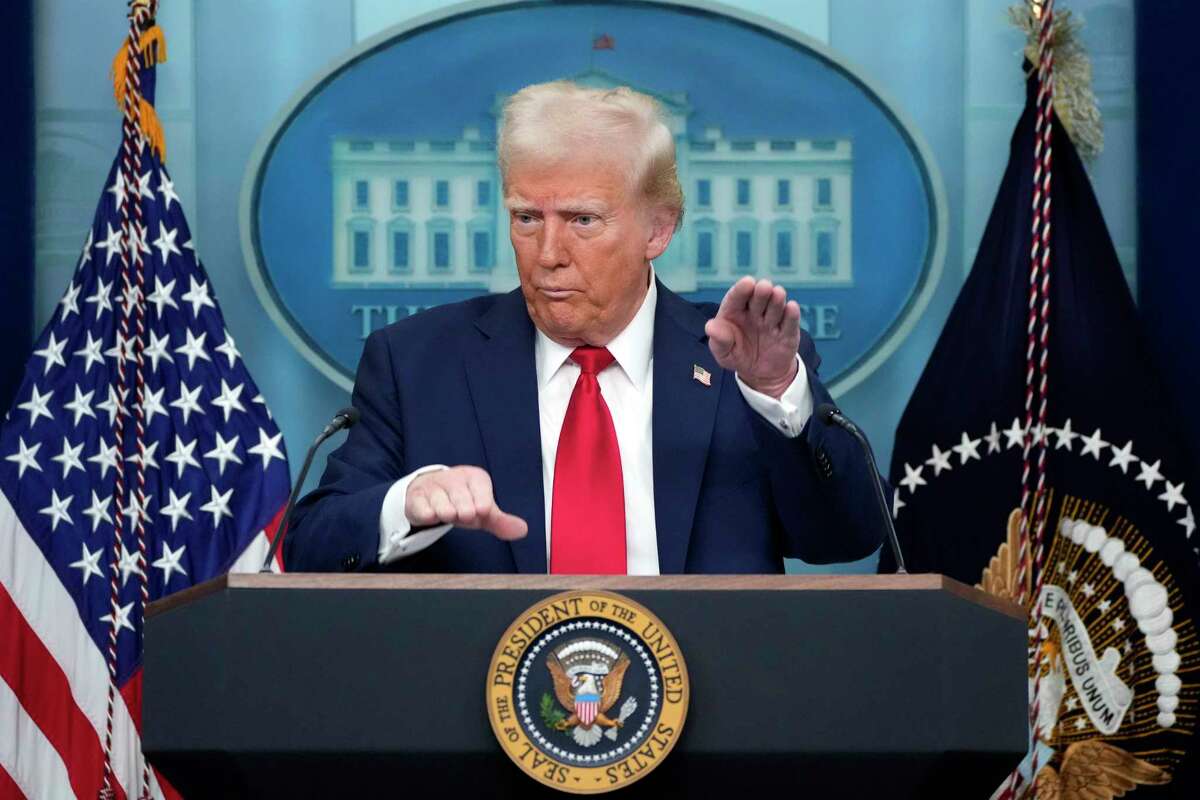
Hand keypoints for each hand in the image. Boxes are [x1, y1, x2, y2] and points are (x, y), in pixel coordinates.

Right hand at [405, 466, 527, 539]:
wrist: (428, 493)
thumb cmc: (460, 502)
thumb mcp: (482, 511)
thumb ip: (501, 521)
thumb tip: (522, 531)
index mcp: (474, 477)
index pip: (483, 495)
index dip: (481, 506)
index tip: (480, 510)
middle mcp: (453, 477)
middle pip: (462, 501)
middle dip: (463, 511)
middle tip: (462, 514)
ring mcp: (433, 486)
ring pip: (442, 506)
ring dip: (446, 513)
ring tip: (447, 513)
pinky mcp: (416, 496)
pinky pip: (423, 509)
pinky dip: (428, 515)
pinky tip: (431, 515)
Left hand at [704, 277, 800, 398]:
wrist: (759, 373)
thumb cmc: (737, 356)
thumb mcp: (724, 352)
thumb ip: (718, 340)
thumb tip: (710, 327)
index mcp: (735, 311)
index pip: (737, 297)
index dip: (741, 290)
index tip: (747, 283)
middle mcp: (755, 311)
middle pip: (758, 297)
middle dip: (761, 292)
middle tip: (764, 287)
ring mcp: (772, 320)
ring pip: (775, 306)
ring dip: (777, 300)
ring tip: (778, 293)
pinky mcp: (788, 332)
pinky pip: (790, 322)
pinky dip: (791, 315)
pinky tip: (791, 307)